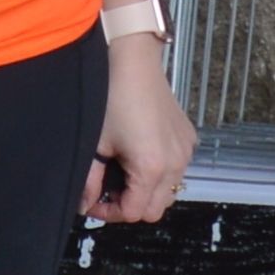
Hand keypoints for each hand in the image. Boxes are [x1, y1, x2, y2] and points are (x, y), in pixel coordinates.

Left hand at [90, 32, 194, 224]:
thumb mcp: (95, 144)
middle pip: (155, 209)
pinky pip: (177, 169)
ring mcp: (185, 150)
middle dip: (130, 205)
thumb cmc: (113, 95)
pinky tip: (140, 155)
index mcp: (151, 167)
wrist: (132, 61)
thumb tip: (86, 202)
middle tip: (107, 192)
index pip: (134, 212)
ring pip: (169, 191)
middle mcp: (175, 162)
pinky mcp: (187, 138)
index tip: (94, 202)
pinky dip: (160, 172)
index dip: (110, 212)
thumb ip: (89, 181)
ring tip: (123, 173)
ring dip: (147, 190)